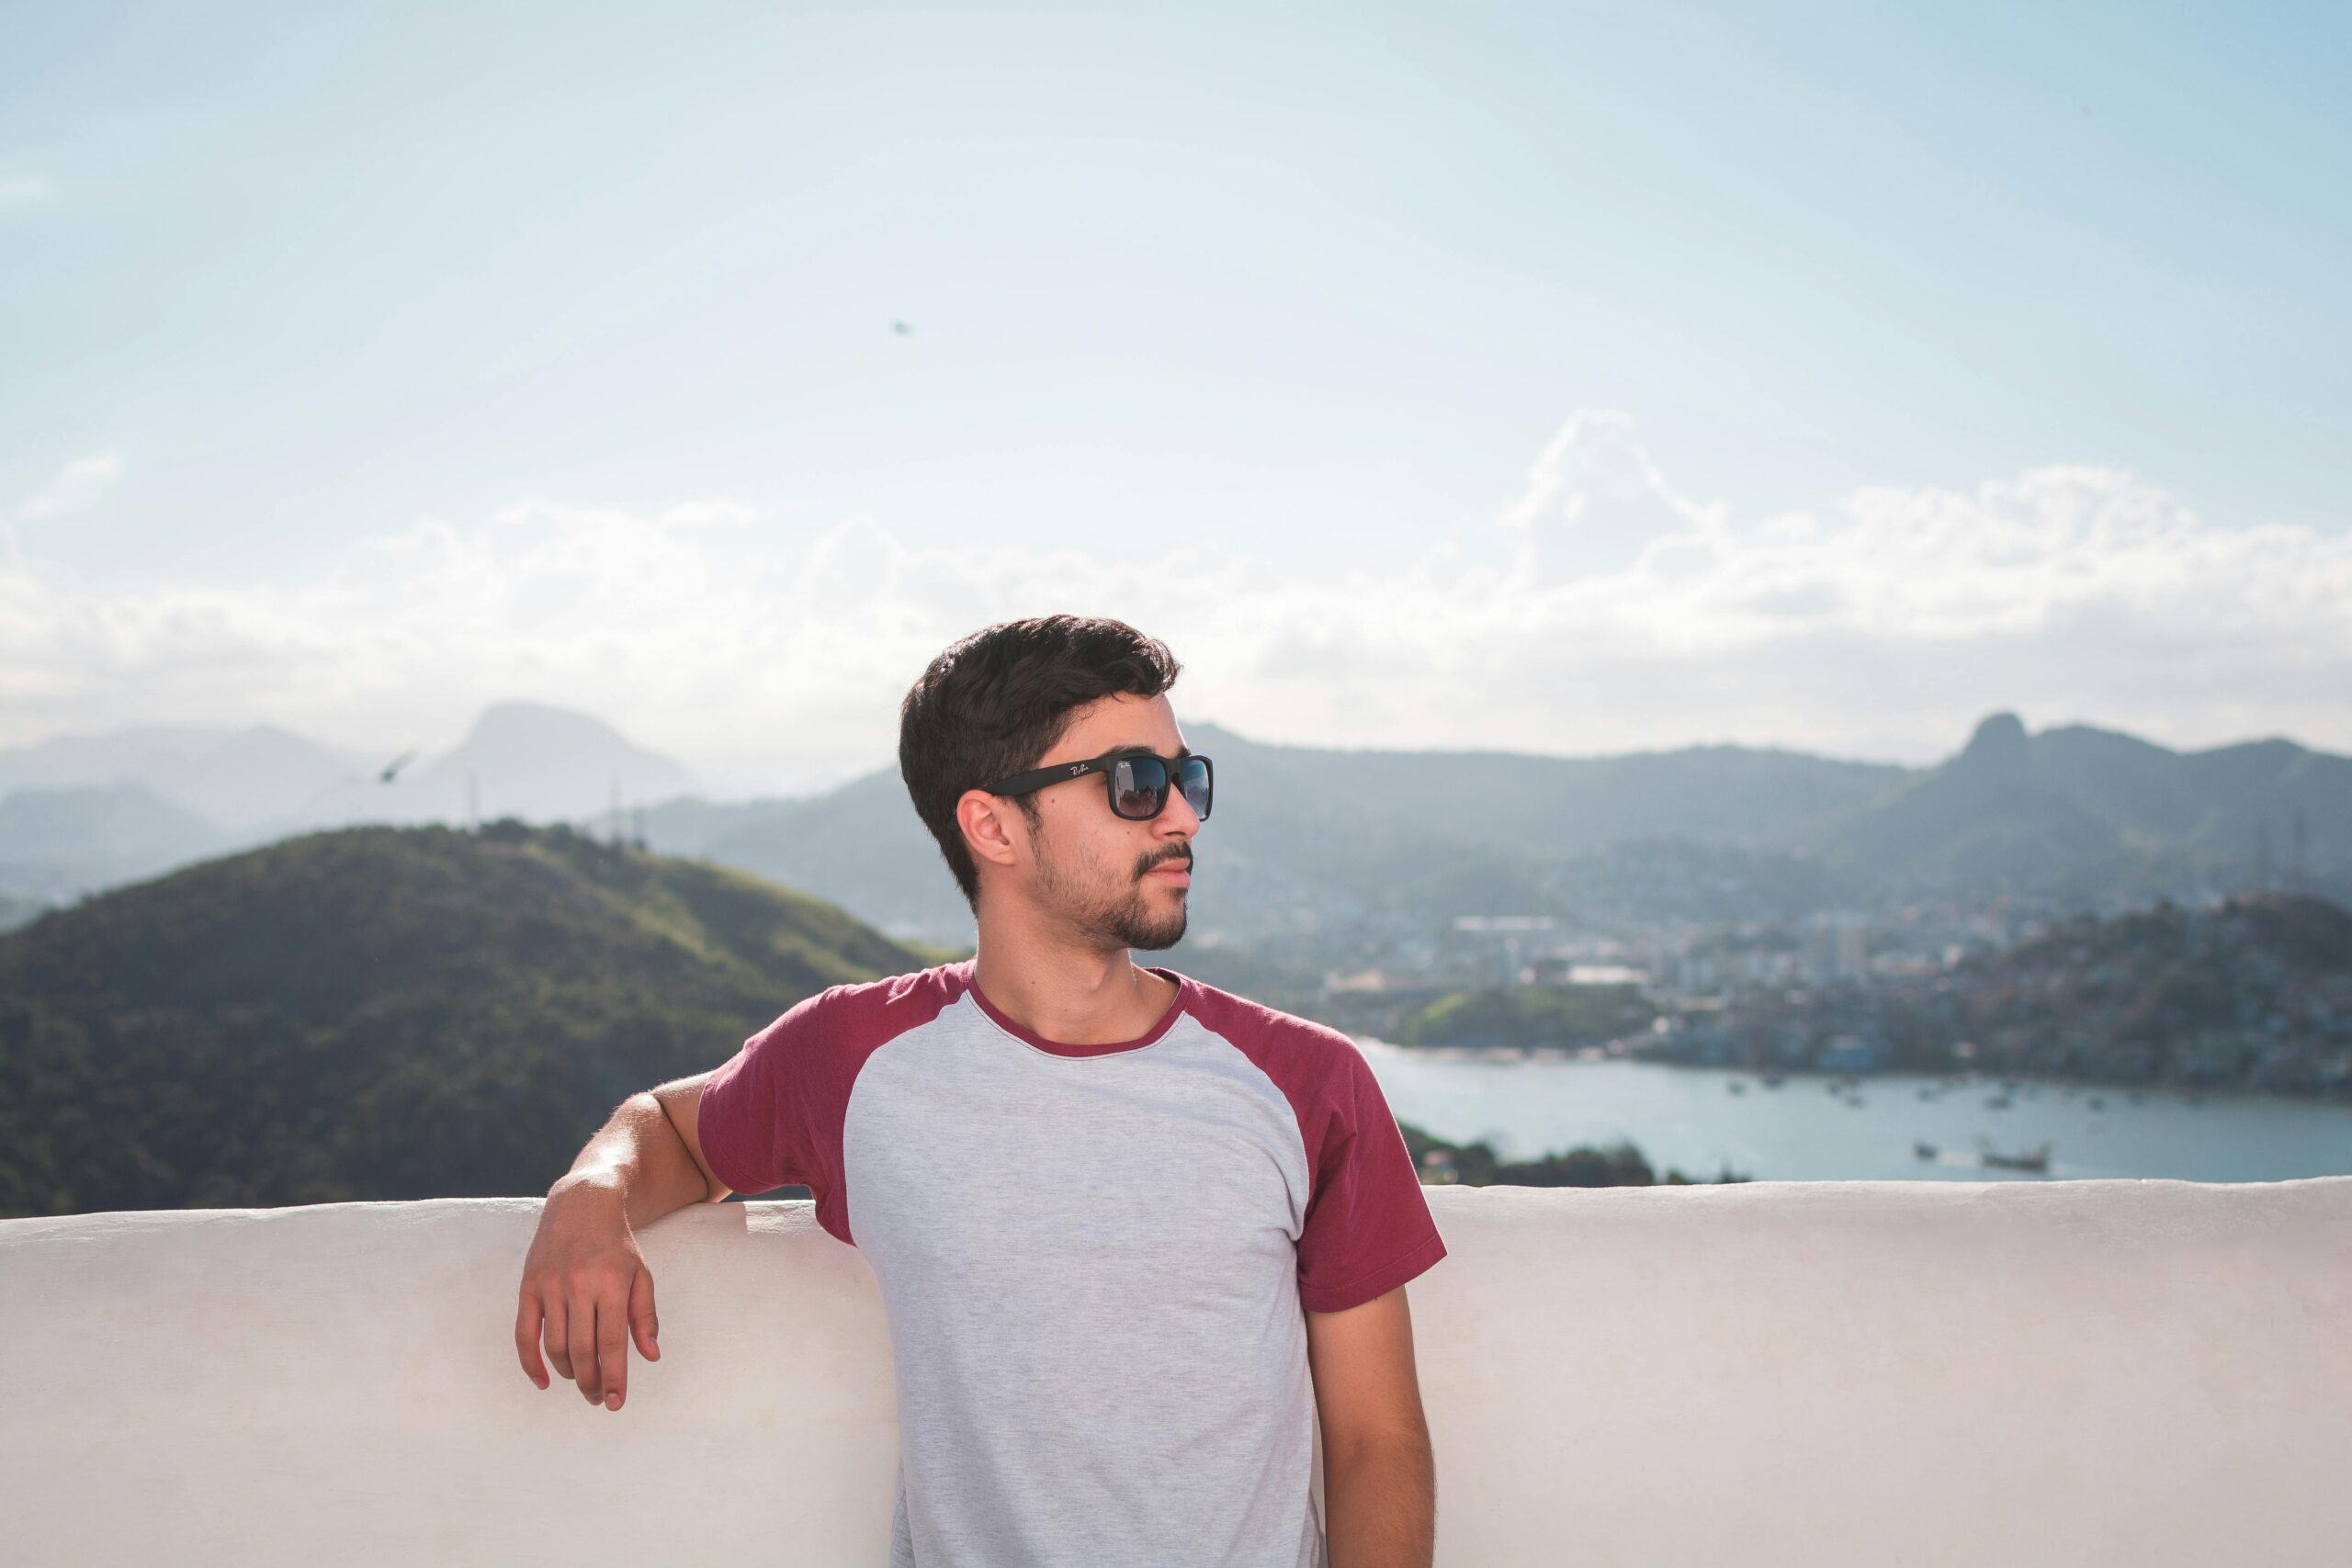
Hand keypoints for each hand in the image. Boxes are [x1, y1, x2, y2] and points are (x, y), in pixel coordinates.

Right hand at [515, 1177, 660, 1409]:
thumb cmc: (617, 1244)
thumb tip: (650, 1356)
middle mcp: (579, 1285)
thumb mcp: (641, 1274)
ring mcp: (550, 1286)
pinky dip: (530, 1362)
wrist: (581, 1204)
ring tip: (583, 1381)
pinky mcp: (528, 1286)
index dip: (614, 1377)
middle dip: (591, 1381)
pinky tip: (543, 1381)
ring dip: (568, 1373)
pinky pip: (524, 1334)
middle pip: (582, 1350)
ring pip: (555, 1346)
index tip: (616, 1402)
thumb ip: (645, 1316)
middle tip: (599, 1397)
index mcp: (612, 1283)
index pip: (612, 1342)